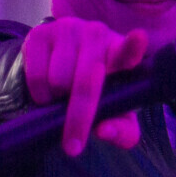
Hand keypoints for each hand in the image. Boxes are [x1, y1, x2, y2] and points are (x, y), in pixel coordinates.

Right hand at [23, 17, 149, 155]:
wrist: (56, 65)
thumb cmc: (95, 91)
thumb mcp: (113, 112)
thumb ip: (121, 130)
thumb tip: (103, 131)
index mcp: (120, 52)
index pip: (128, 48)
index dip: (133, 45)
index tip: (139, 39)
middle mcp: (96, 34)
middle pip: (86, 83)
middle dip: (78, 119)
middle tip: (73, 147)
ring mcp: (67, 29)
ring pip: (57, 81)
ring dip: (56, 101)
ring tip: (62, 98)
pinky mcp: (40, 33)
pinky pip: (36, 76)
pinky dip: (39, 95)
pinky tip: (47, 91)